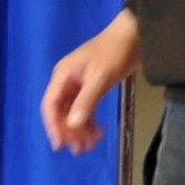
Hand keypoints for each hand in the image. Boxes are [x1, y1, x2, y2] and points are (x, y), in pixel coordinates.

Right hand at [40, 8, 139, 153]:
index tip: (60, 145)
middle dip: (68, 131)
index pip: (50, 105)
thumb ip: (86, 101)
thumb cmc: (114, 51)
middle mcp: (67, 81)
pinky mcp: (92, 88)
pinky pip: (84, 110)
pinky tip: (98, 132)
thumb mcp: (100, 77)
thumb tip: (72, 125)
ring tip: (91, 144)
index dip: (52, 126)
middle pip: (60, 112)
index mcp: (63, 75)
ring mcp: (79, 85)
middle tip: (80, 149)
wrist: (135, 35)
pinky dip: (89, 122)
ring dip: (79, 130)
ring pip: (73, 113)